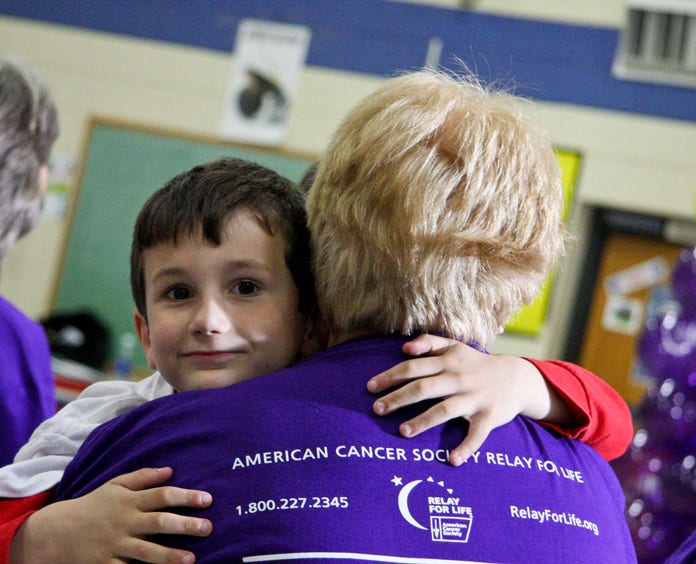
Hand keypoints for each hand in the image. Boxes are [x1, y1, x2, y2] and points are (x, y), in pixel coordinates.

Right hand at [11, 467, 211, 563]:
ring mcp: (115, 545)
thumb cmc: (92, 506)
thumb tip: (170, 470)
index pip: (162, 495)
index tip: (208, 499)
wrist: (55, 533)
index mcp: (129, 500)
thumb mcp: (114, 486)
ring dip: (169, 555)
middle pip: (158, 522)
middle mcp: (125, 521)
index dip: (186, 496)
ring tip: (191, 559)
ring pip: (146, 551)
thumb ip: (142, 477)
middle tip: (208, 527)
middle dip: (185, 525)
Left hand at [367, 334, 555, 466]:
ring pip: (445, 410)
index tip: (370, 388)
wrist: (516, 377)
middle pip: (423, 388)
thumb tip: (404, 348)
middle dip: (398, 399)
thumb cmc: (475, 363)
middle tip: (377, 409)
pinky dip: (466, 448)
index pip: (413, 367)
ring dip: (423, 421)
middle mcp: (459, 379)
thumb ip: (428, 342)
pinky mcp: (489, 417)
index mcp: (448, 361)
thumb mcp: (454, 346)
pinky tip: (452, 460)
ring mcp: (474, 399)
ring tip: (402, 432)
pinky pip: (477, 435)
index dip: (390, 376)